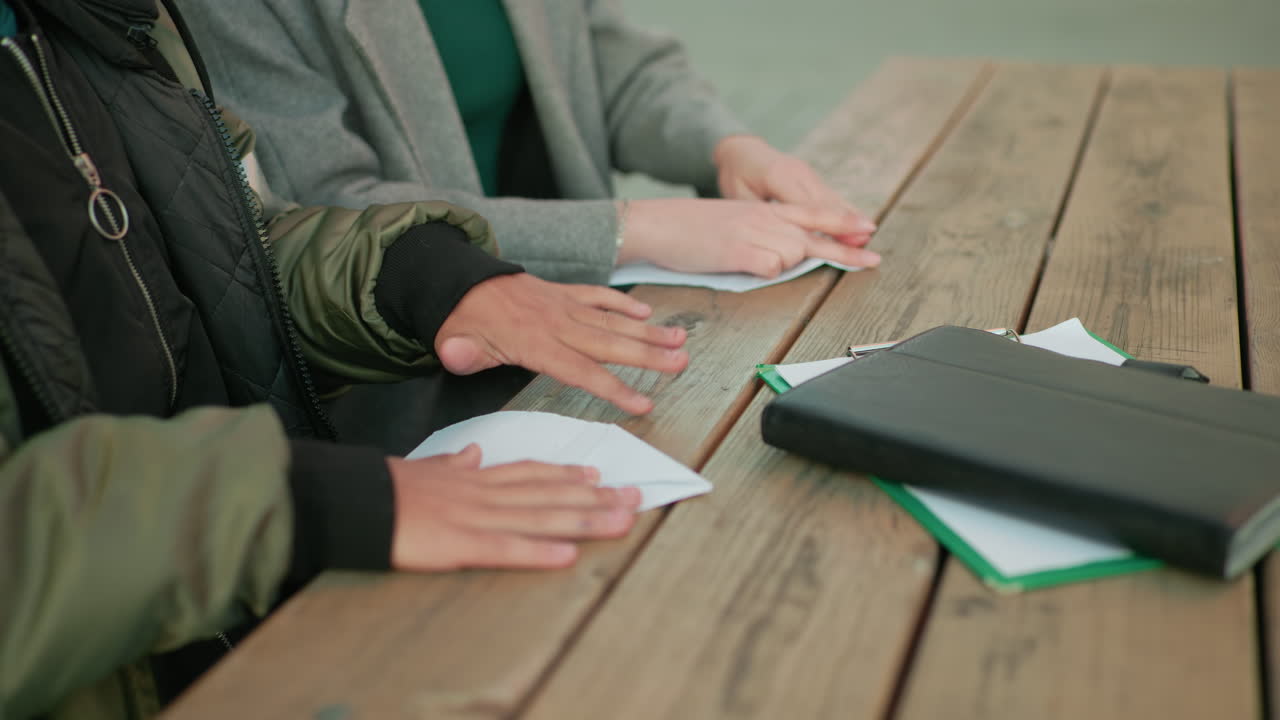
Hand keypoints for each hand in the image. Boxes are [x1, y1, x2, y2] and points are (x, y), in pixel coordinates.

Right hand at [389, 444, 642, 569]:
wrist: (356, 498)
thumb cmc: (387, 487)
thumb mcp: (426, 468)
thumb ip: (454, 463)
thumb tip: (476, 452)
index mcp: (476, 477)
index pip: (531, 473)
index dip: (566, 474)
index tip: (597, 473)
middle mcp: (485, 493)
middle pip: (549, 494)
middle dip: (594, 497)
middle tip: (633, 497)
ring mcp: (476, 518)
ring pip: (541, 517)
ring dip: (584, 520)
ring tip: (620, 521)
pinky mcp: (461, 544)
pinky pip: (507, 548)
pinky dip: (539, 552)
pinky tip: (568, 555)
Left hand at [435, 273, 687, 414]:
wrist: (459, 281)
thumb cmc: (460, 321)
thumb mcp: (453, 341)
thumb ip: (462, 354)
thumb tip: (458, 356)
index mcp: (533, 342)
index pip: (581, 371)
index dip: (614, 389)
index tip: (643, 405)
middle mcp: (555, 323)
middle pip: (609, 343)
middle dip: (648, 355)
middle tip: (680, 363)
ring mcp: (562, 305)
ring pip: (611, 320)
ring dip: (647, 331)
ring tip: (680, 340)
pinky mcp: (562, 293)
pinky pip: (597, 297)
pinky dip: (622, 304)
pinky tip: (646, 314)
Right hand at [618, 197, 880, 277]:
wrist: (656, 224)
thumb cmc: (688, 230)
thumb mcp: (732, 222)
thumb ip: (761, 232)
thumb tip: (784, 254)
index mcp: (762, 208)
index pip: (812, 213)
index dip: (843, 224)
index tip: (870, 233)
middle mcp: (763, 215)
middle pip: (813, 236)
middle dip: (843, 251)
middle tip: (875, 261)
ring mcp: (752, 231)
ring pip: (793, 255)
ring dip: (781, 265)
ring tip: (748, 262)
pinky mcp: (739, 250)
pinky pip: (771, 267)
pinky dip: (764, 271)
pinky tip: (742, 265)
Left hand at [714, 134, 876, 243]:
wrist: (740, 150)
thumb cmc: (735, 176)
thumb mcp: (738, 196)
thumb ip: (758, 215)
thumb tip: (775, 238)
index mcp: (779, 176)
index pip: (807, 206)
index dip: (828, 223)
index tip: (845, 237)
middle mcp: (798, 173)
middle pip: (826, 201)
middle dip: (847, 221)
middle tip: (866, 238)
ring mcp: (807, 173)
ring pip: (832, 198)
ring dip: (851, 216)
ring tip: (868, 233)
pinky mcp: (811, 177)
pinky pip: (830, 196)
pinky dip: (844, 210)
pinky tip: (858, 222)